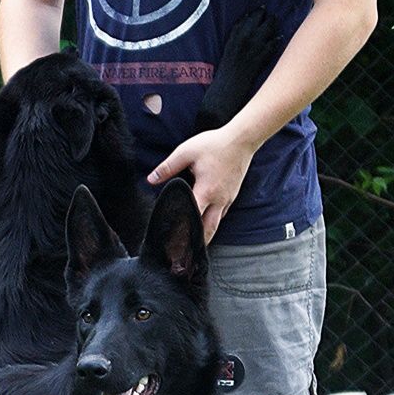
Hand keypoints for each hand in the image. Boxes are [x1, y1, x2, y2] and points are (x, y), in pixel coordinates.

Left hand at [146, 125, 258, 241]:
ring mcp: (227, 199)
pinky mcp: (232, 195)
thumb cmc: (214, 144)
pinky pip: (221, 214)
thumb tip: (150, 180)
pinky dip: (212, 222)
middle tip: (185, 255)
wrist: (242, 139)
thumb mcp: (186, 152)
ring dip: (205, 234)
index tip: (174, 245)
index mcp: (205, 191)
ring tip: (193, 245)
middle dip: (197, 244)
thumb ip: (167, 167)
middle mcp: (218, 200)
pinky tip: (205, 225)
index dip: (182, 232)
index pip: (192, 218)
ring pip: (216, 224)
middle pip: (208, 230)